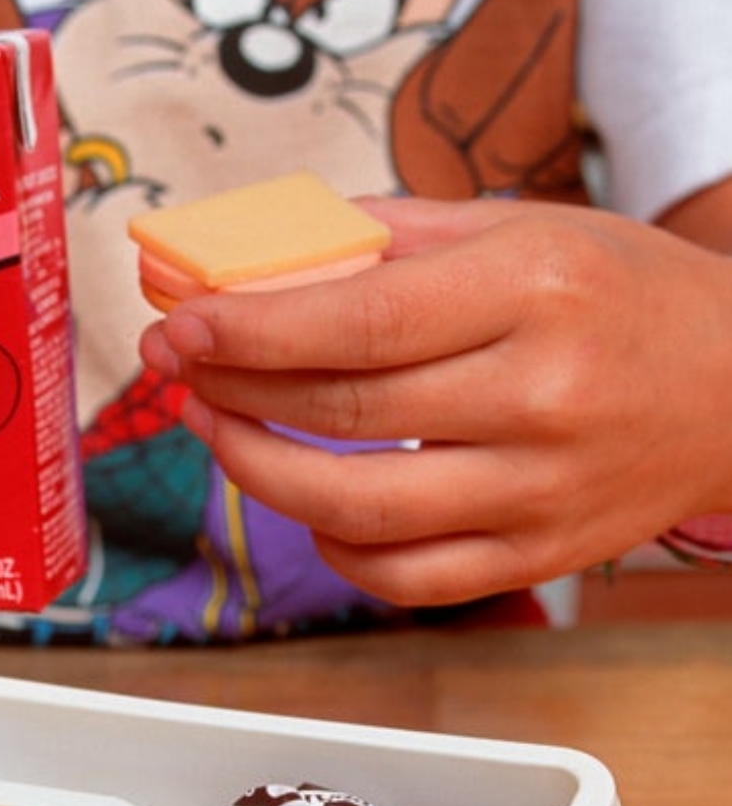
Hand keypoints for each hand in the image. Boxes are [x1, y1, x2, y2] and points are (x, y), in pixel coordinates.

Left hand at [140, 195, 731, 605]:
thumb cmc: (626, 297)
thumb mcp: (526, 229)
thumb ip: (390, 236)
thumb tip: (258, 248)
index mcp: (534, 292)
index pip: (355, 324)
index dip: (247, 330)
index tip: (179, 323)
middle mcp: (541, 395)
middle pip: (341, 410)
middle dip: (232, 387)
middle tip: (179, 364)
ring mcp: (542, 487)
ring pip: (356, 507)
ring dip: (257, 470)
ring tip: (217, 426)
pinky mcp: (541, 554)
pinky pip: (405, 576)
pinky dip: (332, 547)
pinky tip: (302, 502)